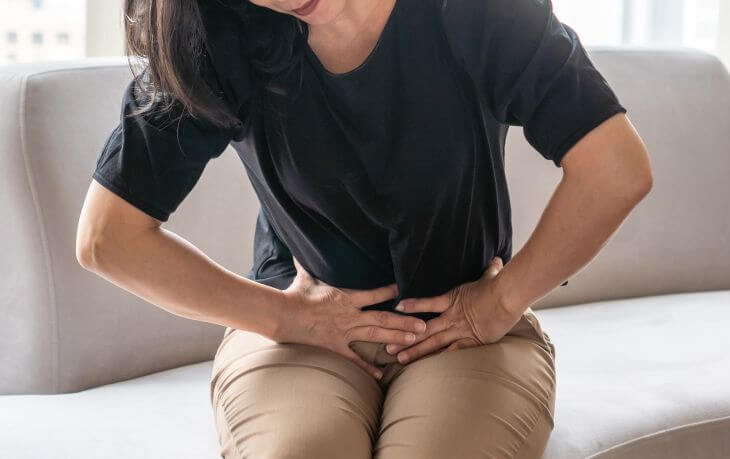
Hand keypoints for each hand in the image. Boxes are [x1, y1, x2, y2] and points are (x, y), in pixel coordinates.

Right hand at [275, 256, 427, 380]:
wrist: (284, 316)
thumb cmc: (295, 296)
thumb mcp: (305, 279)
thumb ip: (307, 266)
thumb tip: (299, 251)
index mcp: (346, 298)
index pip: (374, 294)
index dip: (391, 293)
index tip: (405, 291)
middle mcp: (350, 315)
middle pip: (383, 319)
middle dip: (405, 322)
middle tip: (424, 326)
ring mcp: (345, 332)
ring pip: (376, 336)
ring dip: (396, 339)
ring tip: (414, 342)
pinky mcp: (336, 346)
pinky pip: (354, 358)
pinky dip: (367, 367)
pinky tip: (381, 375)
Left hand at [385, 257, 522, 363]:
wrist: (508, 296)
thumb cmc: (500, 285)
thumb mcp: (491, 276)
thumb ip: (490, 270)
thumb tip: (497, 261)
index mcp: (453, 299)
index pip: (426, 303)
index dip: (411, 305)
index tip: (396, 308)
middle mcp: (452, 316)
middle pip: (423, 328)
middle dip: (405, 337)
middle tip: (387, 346)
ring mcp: (460, 329)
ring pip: (433, 343)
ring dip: (416, 351)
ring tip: (399, 359)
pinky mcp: (472, 340)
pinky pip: (452, 351)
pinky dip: (439, 357)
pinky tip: (426, 366)